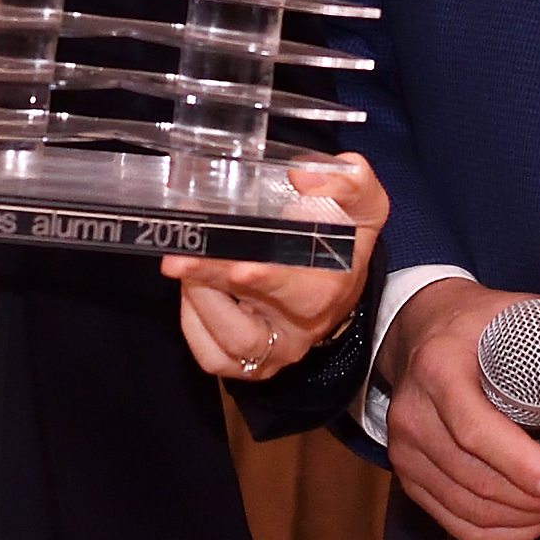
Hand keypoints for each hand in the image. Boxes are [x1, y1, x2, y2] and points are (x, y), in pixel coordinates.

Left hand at [164, 154, 388, 380]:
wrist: (338, 274)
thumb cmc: (342, 234)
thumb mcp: (361, 201)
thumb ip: (347, 181)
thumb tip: (303, 175)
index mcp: (332, 290)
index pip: (302, 294)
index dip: (269, 280)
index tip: (242, 266)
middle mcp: (302, 329)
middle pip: (251, 324)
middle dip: (211, 286)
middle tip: (177, 260)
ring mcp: (276, 352)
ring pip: (228, 344)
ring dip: (198, 302)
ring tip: (182, 262)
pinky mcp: (251, 364)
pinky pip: (212, 356)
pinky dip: (193, 323)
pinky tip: (191, 288)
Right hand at [382, 277, 539, 539]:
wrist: (422, 328)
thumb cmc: (482, 326)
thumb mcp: (528, 320)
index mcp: (440, 367)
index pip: (475, 429)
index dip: (519, 465)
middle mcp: (414, 411)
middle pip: (471, 475)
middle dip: (526, 499)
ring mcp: (404, 446)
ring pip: (462, 503)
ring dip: (514, 518)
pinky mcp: (406, 472)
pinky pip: (449, 519)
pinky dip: (491, 532)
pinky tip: (524, 525)